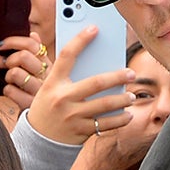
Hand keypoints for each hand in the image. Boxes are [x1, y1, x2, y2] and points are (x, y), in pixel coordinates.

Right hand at [24, 25, 134, 143]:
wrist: (38, 141)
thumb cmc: (48, 108)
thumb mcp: (50, 89)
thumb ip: (67, 75)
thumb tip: (96, 61)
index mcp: (53, 83)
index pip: (67, 56)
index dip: (80, 40)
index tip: (94, 28)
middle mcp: (63, 98)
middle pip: (96, 82)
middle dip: (117, 76)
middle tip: (131, 73)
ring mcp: (72, 116)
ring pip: (105, 104)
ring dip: (123, 99)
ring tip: (131, 96)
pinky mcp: (81, 131)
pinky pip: (106, 124)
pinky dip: (120, 119)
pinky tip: (127, 114)